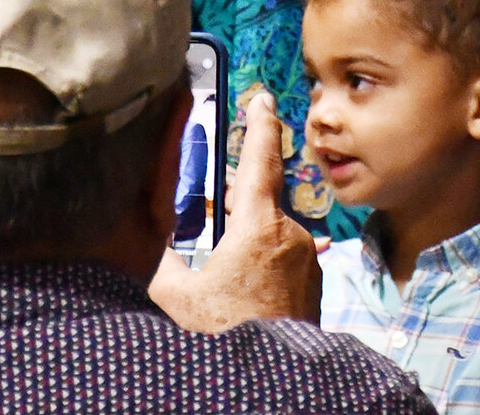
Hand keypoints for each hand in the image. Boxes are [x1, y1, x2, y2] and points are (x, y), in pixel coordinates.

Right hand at [150, 92, 321, 331]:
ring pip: (274, 235)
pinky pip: (288, 260)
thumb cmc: (221, 335)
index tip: (263, 96)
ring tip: (226, 282)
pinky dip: (267, 266)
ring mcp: (310, 258)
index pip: (261, 159)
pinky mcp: (317, 282)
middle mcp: (292, 233)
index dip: (261, 124)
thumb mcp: (176, 294)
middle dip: (236, 208)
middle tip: (211, 232)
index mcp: (259, 225)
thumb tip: (162, 241)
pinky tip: (246, 296)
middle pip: (260, 203)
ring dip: (251, 244)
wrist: (267, 382)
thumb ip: (167, 257)